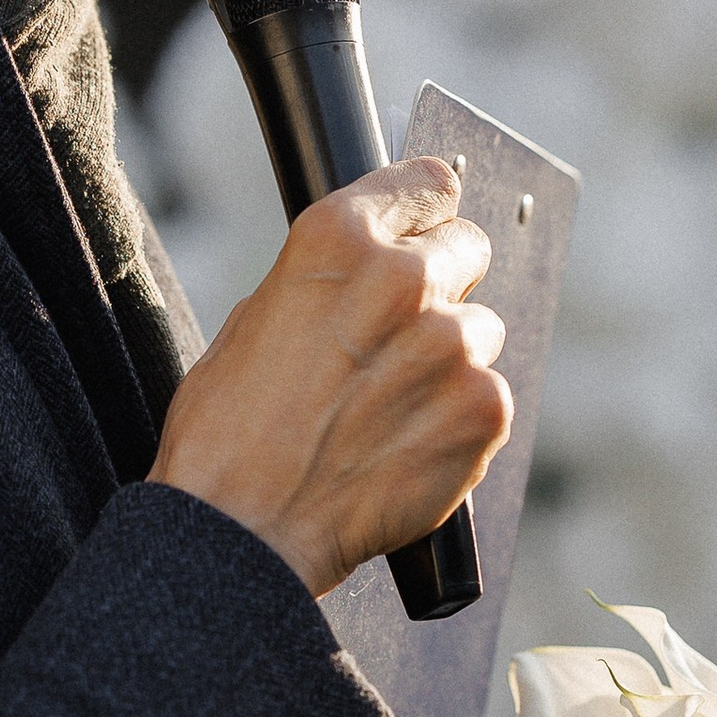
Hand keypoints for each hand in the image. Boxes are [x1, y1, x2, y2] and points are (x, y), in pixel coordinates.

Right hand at [148, 159, 511, 600]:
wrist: (243, 531)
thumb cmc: (227, 432)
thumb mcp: (256, 320)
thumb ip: (328, 283)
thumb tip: (369, 273)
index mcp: (338, 238)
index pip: (427, 185)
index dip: (424, 213)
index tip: (426, 228)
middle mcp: (404, 278)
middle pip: (466, 249)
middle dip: (439, 287)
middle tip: (398, 341)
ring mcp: (451, 344)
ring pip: (480, 330)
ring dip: (448, 362)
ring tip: (389, 410)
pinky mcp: (483, 409)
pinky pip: (489, 397)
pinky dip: (459, 421)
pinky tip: (406, 447)